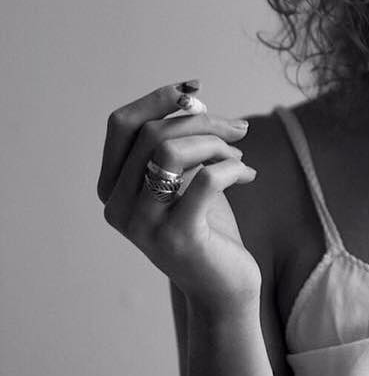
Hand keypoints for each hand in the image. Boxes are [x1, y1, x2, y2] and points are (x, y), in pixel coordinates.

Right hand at [99, 81, 259, 314]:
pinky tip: (249, 176)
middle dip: (202, 121)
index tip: (194, 90)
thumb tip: (191, 101)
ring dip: (216, 143)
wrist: (224, 286)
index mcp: (111, 187)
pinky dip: (233, 167)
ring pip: (171, 151)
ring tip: (240, 155)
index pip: (121, 125)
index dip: (157, 99)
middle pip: (152, 133)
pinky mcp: (178, 237)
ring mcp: (143, 224)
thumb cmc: (208, 227)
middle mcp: (116, 206)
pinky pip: (207, 179)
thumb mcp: (187, 177)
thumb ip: (180, 142)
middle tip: (238, 129)